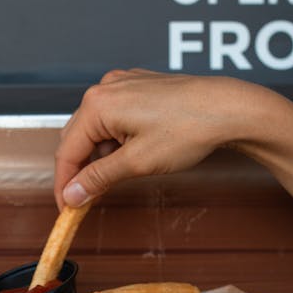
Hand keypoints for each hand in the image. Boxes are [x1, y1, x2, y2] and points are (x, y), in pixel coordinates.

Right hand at [54, 68, 262, 208]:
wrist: (227, 109)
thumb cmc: (189, 130)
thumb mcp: (137, 163)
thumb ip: (98, 179)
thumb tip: (72, 194)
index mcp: (98, 105)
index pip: (67, 151)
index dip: (64, 184)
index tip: (67, 208)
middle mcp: (105, 89)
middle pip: (77, 137)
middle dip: (80, 170)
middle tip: (85, 200)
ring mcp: (122, 84)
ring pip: (95, 128)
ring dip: (99, 156)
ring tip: (115, 179)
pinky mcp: (137, 87)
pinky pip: (113, 117)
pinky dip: (114, 140)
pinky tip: (129, 156)